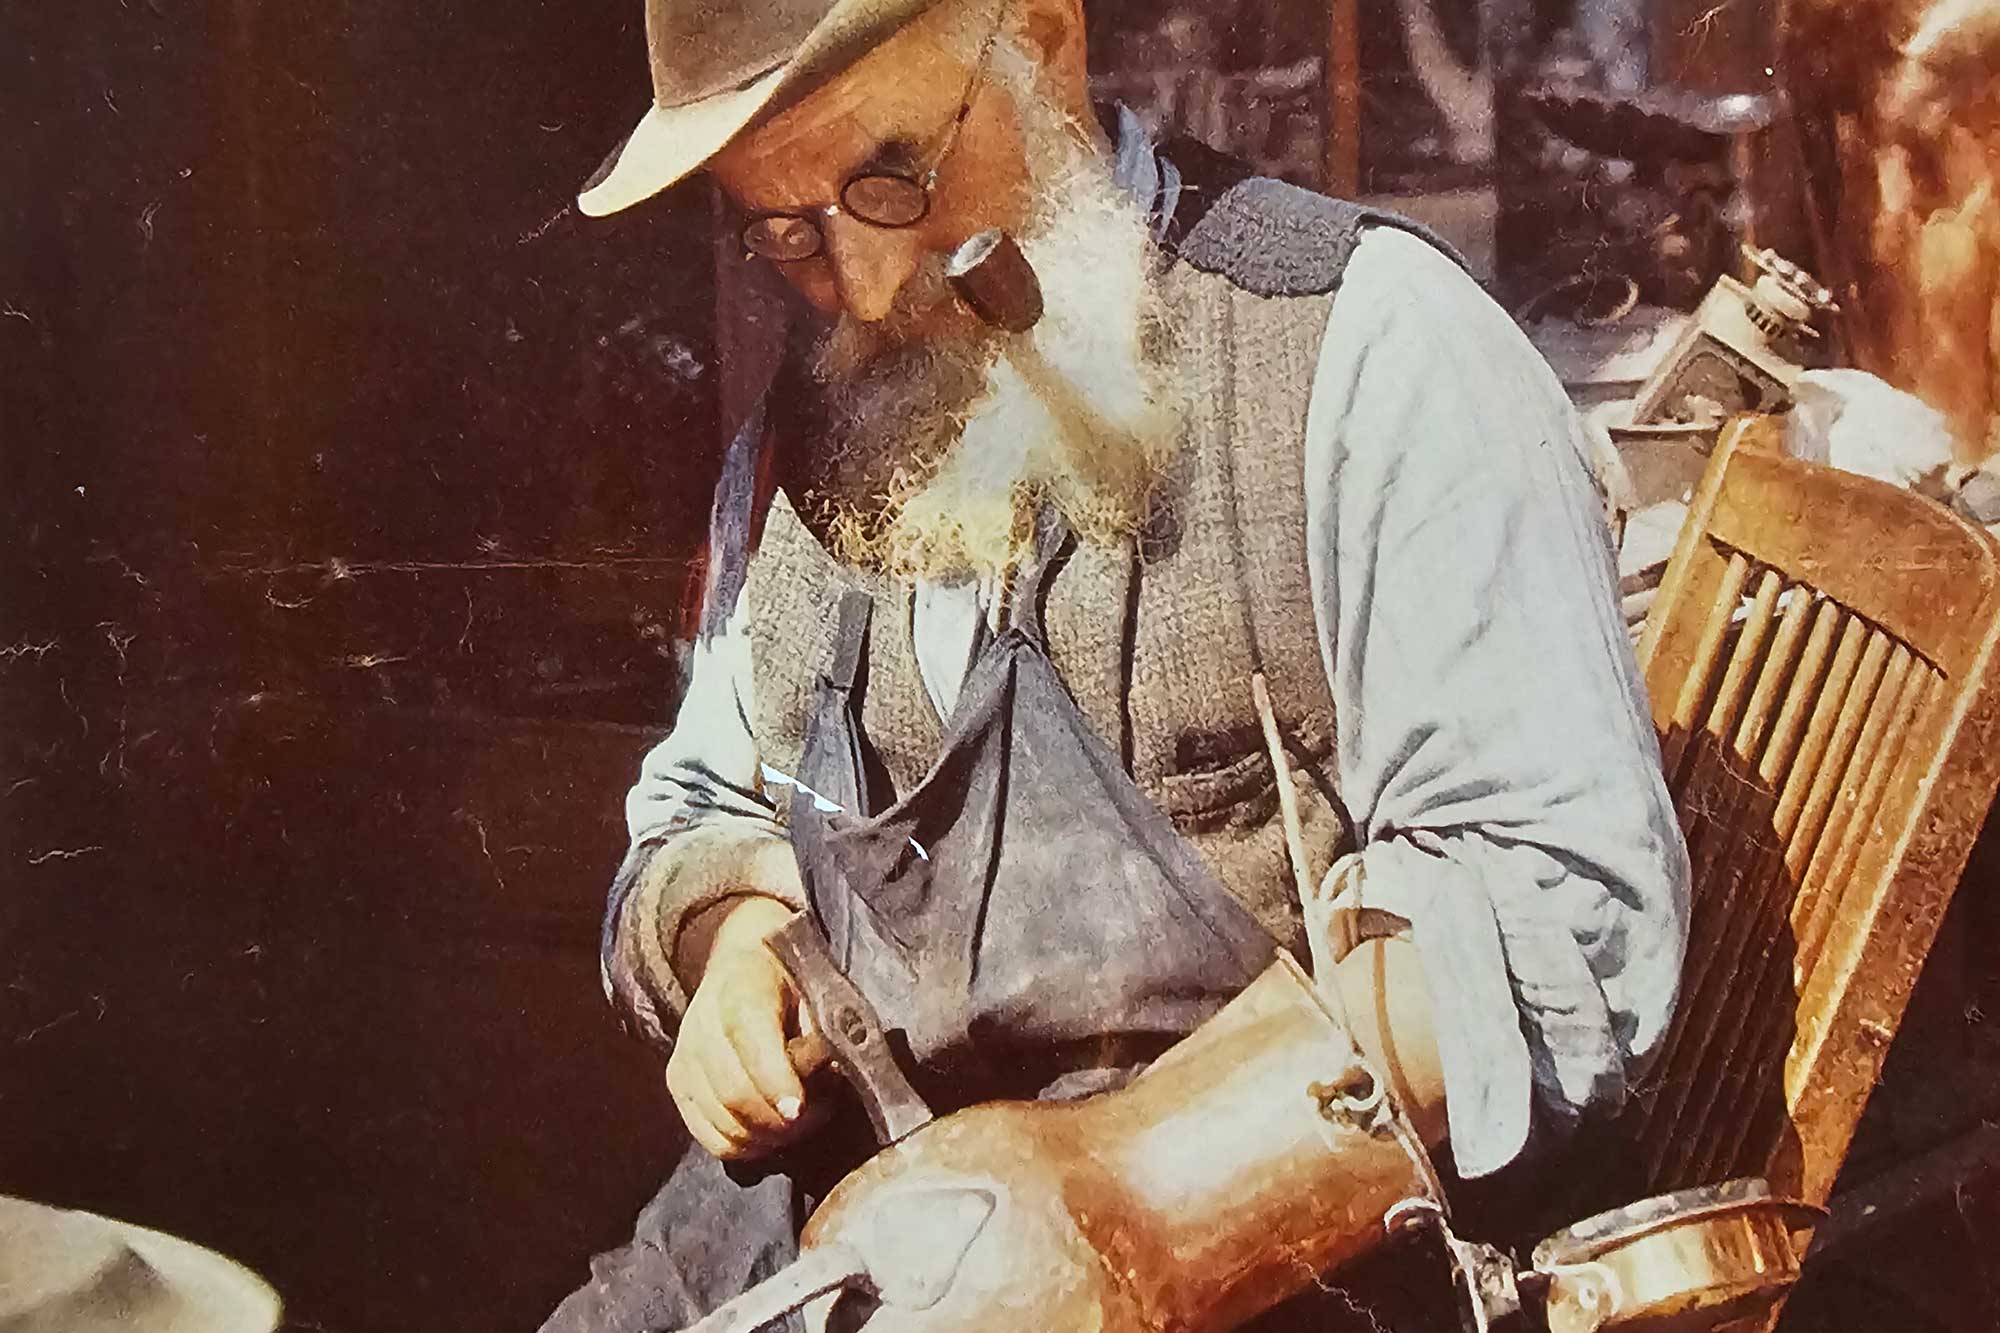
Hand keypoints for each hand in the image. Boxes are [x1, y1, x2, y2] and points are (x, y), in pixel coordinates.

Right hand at [667, 897, 827, 1159]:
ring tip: (796, 1123)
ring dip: (765, 1136)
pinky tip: (768, 1133)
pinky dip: (742, 1145)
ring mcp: (683, 1056)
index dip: (776, 1082)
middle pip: (733, 1092)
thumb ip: (820, 1035)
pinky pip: (707, 1136)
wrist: (742, 965)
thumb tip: (827, 1077)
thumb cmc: (788, 982)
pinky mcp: (677, 1083)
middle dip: (777, 1120)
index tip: (798, 1108)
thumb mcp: (814, 991)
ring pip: (721, 1121)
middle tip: (812, 1118)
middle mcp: (701, 1024)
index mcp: (741, 990)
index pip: (751, 1044)